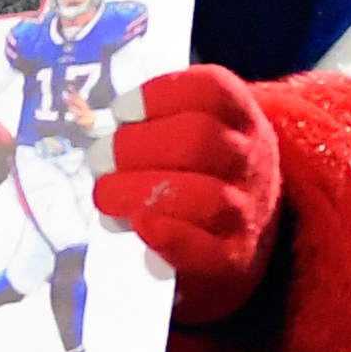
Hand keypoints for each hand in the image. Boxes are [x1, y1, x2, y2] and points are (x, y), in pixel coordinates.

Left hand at [93, 62, 284, 327]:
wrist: (244, 239)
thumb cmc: (202, 174)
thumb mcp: (197, 135)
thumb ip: (157, 123)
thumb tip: (104, 134)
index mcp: (241, 119)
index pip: (213, 91)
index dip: (161, 94)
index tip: (122, 110)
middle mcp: (250, 160)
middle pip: (200, 138)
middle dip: (135, 146)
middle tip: (100, 159)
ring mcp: (246, 212)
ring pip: (205, 195)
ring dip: (140, 192)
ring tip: (105, 195)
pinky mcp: (233, 260)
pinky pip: (204, 249)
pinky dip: (168, 235)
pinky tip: (138, 225)